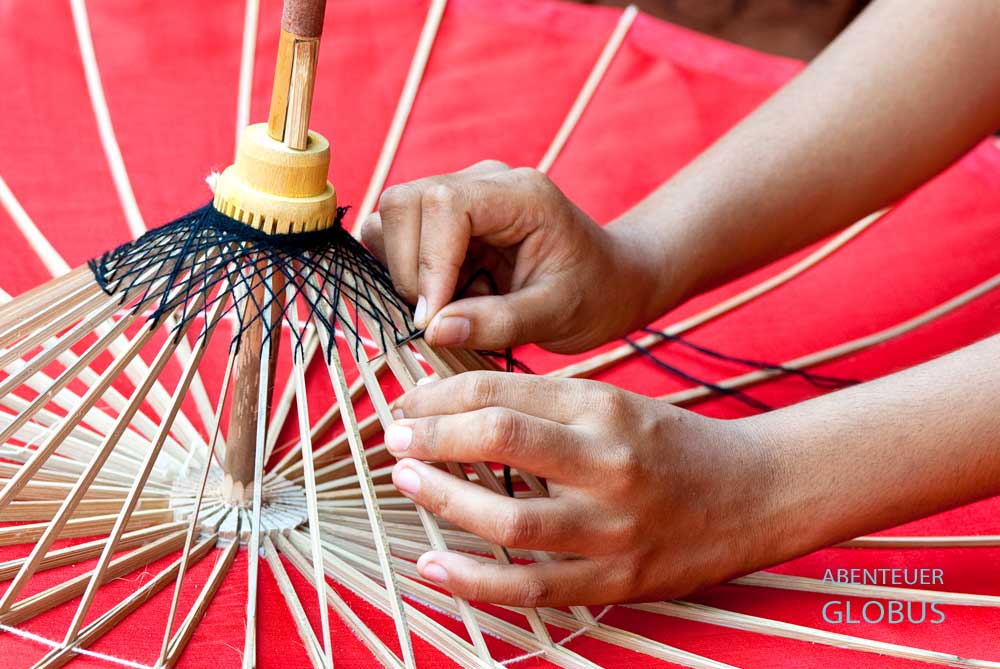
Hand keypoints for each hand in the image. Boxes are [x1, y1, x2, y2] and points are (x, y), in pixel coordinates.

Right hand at [361, 161, 663, 353]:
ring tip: (448, 305)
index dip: (428, 264)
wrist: (607, 282)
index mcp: (521, 195)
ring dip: (402, 271)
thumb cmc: (592, 295)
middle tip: (439, 319)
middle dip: (408, 270)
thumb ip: (498, 322)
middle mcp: (484, 183)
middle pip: (404, 203)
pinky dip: (402, 271)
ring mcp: (460, 195)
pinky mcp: (443, 219)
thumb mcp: (557, 316)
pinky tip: (443, 296)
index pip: (444, 206)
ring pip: (390, 217)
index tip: (434, 320)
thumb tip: (432, 330)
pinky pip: (395, 235)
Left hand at [384, 371, 782, 606]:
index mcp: (603, 408)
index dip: (440, 396)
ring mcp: (612, 528)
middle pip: (500, 441)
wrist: (752, 495)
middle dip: (433, 437)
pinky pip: (531, 588)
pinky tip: (431, 567)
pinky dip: (473, 581)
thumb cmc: (670, 444)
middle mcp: (607, 463)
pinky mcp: (616, 581)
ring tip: (409, 482)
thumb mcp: (611, 403)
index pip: (501, 392)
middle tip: (396, 439)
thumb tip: (456, 406)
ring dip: (444, 501)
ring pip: (508, 520)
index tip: (409, 404)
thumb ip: (542, 406)